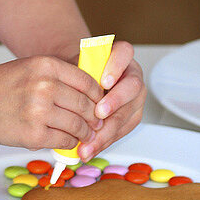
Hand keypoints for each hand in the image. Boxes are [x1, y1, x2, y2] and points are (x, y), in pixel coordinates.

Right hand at [0, 55, 102, 149]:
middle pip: (86, 105)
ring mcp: (39, 111)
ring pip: (78, 125)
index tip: (99, 103)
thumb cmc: (1, 84)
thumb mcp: (31, 67)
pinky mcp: (33, 134)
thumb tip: (92, 92)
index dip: (98, 96)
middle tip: (96, 122)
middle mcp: (44, 86)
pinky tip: (67, 140)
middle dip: (94, 117)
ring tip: (84, 134)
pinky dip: (69, 143)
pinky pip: (64, 140)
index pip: (87, 82)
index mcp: (46, 65)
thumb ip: (59, 76)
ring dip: (84, 133)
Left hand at [78, 42, 145, 158]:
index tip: (103, 80)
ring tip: (90, 141)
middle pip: (132, 86)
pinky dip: (105, 140)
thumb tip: (65, 82)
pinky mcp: (132, 117)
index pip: (124, 52)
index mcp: (120, 56)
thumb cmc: (80, 73)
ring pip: (129, 113)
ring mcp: (134, 98)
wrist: (84, 84)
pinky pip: (122, 130)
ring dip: (108, 129)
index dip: (116, 66)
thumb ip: (78, 71)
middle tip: (98, 113)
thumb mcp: (78, 66)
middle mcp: (131, 75)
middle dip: (115, 102)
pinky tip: (91, 147)